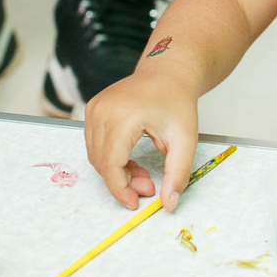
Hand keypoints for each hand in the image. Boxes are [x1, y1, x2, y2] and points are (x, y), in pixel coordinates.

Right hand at [84, 72, 198, 210]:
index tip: (135, 202)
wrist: (169, 72)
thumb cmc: (177, 101)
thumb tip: (168, 204)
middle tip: (148, 185)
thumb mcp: (185, 139)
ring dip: (116, 171)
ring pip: (96, 156)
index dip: (121, 189)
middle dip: (122, 182)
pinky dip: (110, 158)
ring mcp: (93, 108)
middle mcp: (102, 110)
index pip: (111, 164)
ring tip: (142, 171)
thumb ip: (178, 173)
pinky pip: (95, 144)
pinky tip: (130, 159)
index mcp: (123, 115)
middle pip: (101, 162)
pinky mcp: (92, 109)